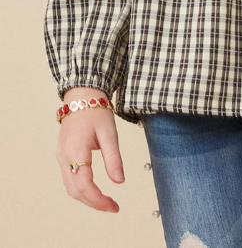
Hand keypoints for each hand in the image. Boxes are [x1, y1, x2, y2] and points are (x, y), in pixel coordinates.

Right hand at [56, 87, 124, 212]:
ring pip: (70, 187)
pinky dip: (81, 188)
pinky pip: (69, 178)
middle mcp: (64, 157)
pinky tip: (94, 189)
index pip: (84, 186)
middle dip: (93, 202)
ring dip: (87, 198)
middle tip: (113, 207)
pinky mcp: (63, 154)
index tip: (114, 206)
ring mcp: (61, 156)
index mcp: (76, 151)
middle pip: (75, 191)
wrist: (82, 95)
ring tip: (105, 201)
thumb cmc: (96, 111)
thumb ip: (114, 158)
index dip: (99, 200)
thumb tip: (119, 182)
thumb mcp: (109, 133)